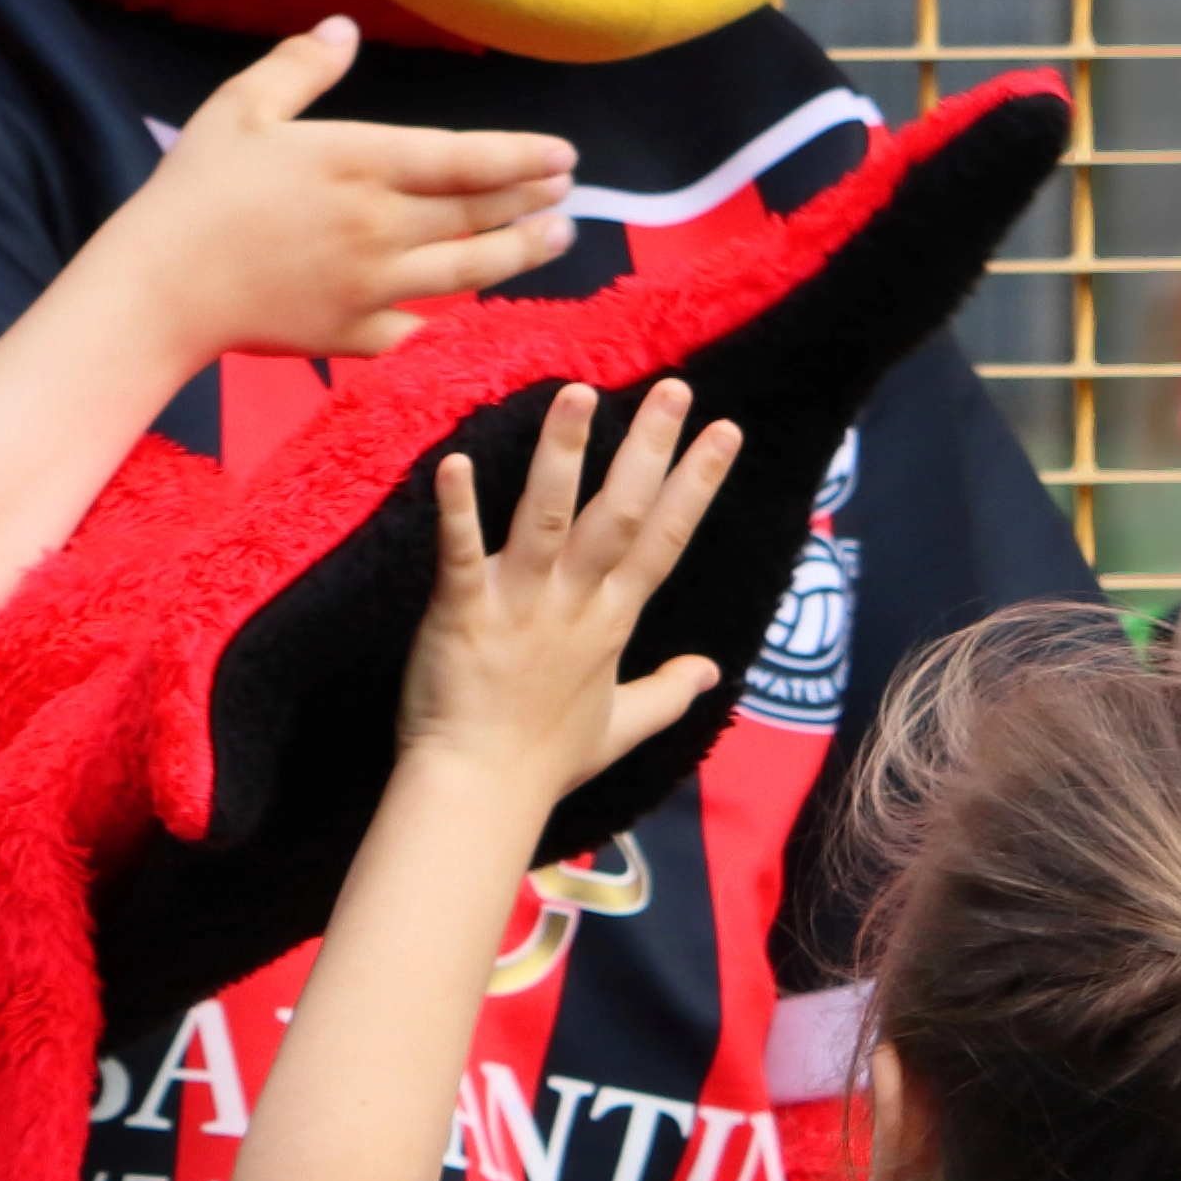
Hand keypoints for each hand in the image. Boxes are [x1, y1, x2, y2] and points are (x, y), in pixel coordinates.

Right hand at [95, 18, 576, 364]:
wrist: (159, 290)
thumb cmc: (192, 192)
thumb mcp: (238, 110)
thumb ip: (299, 68)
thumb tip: (344, 28)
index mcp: (359, 163)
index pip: (467, 159)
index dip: (523, 157)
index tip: (563, 155)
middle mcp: (381, 226)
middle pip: (479, 214)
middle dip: (532, 200)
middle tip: (566, 192)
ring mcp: (373, 286)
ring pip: (470, 271)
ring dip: (520, 253)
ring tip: (554, 237)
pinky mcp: (354, 332)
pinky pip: (416, 323)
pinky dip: (441, 311)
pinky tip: (457, 304)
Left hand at [407, 379, 740, 802]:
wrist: (480, 792)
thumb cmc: (542, 760)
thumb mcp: (622, 726)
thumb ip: (667, 692)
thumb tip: (712, 671)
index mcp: (612, 621)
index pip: (665, 539)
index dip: (696, 483)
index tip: (726, 431)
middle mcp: (575, 605)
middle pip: (623, 515)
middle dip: (652, 449)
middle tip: (677, 388)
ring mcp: (520, 606)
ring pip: (550, 518)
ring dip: (563, 456)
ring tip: (579, 393)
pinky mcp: (462, 613)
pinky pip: (461, 553)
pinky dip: (458, 509)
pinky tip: (454, 461)